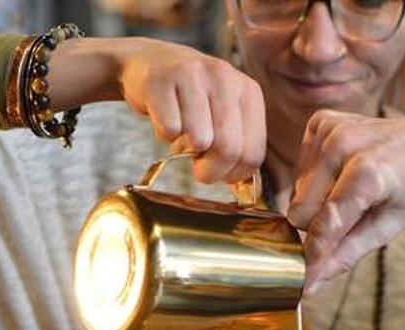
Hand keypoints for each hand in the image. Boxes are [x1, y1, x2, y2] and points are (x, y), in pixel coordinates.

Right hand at [117, 39, 265, 182]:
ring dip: (184, 149)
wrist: (152, 62)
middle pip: (228, 149)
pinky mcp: (161, 79)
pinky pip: (169, 129)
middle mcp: (225, 77)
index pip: (253, 153)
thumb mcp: (225, 117)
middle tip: (197, 165)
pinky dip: (163, 134)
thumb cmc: (193, 101)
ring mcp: (193, 74)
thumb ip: (239, 149)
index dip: (233, 175)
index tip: (219, 173)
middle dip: (209, 170)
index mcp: (249, 92)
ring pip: (199, 141)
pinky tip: (164, 118)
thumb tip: (245, 192)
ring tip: (180, 133)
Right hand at [287, 111, 404, 282]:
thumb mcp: (390, 227)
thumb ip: (347, 254)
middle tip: (352, 219)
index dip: (312, 256)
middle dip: (319, 225)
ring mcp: (330, 128)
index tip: (303, 280)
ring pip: (297, 193)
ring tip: (353, 192)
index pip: (323, 224)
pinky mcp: (321, 121)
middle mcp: (343, 144)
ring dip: (318, 202)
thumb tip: (311, 283)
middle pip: (302, 211)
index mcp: (368, 172)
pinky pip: (300, 169)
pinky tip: (343, 173)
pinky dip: (317, 179)